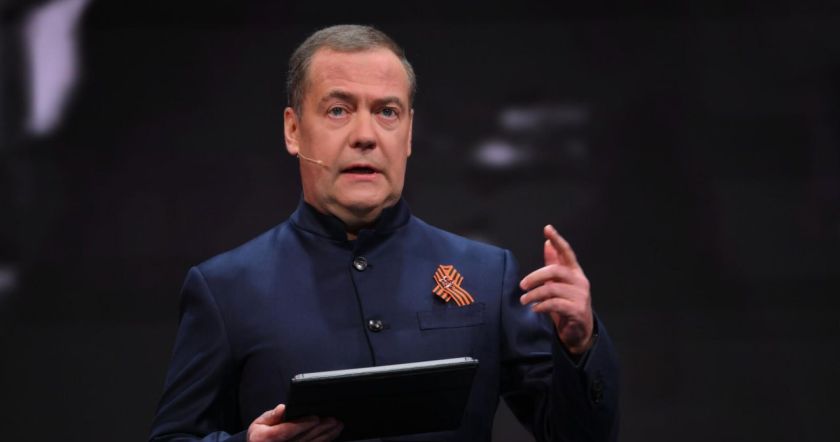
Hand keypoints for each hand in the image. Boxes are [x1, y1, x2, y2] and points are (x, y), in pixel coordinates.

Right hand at [247, 403, 342, 441]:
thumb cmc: (260, 437)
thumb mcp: (259, 424)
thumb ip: (271, 416)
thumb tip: (283, 408)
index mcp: (265, 439)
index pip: (287, 431)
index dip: (302, 424)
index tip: (316, 418)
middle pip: (303, 439)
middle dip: (320, 429)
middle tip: (333, 420)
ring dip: (326, 436)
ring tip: (337, 426)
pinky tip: (331, 436)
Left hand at [519, 225, 593, 354]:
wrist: (579, 332)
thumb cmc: (567, 304)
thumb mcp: (559, 283)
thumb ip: (554, 264)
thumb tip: (547, 243)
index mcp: (575, 272)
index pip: (567, 252)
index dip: (557, 240)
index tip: (547, 229)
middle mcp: (580, 282)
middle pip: (556, 271)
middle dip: (535, 276)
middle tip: (522, 285)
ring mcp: (580, 296)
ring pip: (552, 289)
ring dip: (534, 294)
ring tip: (524, 300)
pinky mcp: (577, 311)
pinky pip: (555, 304)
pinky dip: (541, 306)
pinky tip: (534, 309)